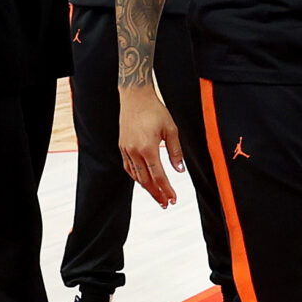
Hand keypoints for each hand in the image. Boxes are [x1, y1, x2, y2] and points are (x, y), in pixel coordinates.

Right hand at [119, 85, 183, 206]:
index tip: (173, 199)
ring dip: (147, 188)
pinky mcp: (122, 147)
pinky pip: (128, 167)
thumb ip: (176, 151)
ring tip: (157, 196)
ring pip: (136, 176)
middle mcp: (134, 151)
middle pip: (146, 180)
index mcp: (148, 148)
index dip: (166, 190)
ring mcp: (126, 150)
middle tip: (166, 204)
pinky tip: (144, 181)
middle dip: (157, 194)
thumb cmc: (155, 111)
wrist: (134, 97)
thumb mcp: (171, 129)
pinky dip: (136, 177)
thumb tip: (180, 170)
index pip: (159, 176)